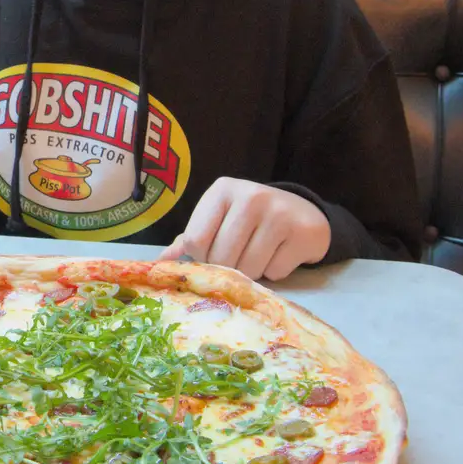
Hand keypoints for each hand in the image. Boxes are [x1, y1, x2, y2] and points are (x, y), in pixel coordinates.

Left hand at [159, 178, 331, 280]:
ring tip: (260, 254)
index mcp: (222, 190)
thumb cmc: (250, 219)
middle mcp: (251, 196)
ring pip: (248, 269)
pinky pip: (275, 272)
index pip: (195, 240)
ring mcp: (279, 213)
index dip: (202, 256)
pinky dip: (274, 272)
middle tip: (240, 255)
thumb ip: (190, 238)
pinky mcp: (302, 232)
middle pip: (221, 257)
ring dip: (251, 273)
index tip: (214, 250)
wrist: (302, 212)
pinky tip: (279, 254)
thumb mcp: (219, 218)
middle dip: (227, 267)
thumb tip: (160, 262)